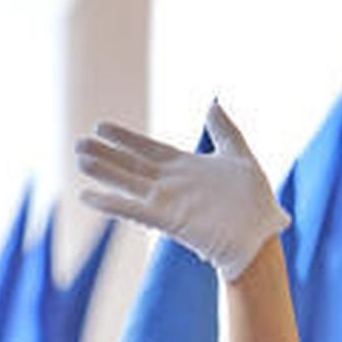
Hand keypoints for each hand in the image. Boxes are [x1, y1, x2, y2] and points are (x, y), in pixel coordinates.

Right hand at [75, 101, 289, 280]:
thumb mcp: (241, 158)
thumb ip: (224, 131)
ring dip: (104, 173)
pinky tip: (88, 196)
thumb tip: (213, 102)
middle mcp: (173, 184)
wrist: (263, 239)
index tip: (101, 126)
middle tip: (79, 143)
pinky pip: (134, 210)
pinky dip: (111, 203)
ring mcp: (169, 202)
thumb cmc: (258, 205)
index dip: (125, 139)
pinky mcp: (170, 221)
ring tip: (79, 159)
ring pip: (128, 184)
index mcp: (187, 168)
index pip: (149, 149)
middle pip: (132, 166)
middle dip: (106, 154)